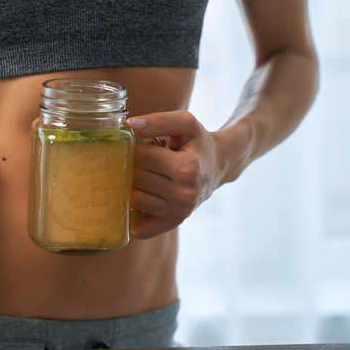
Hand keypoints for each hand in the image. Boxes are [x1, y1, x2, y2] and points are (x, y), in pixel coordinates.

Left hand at [126, 110, 226, 238]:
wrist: (219, 164)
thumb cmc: (197, 142)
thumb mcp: (184, 123)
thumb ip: (158, 120)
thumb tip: (130, 124)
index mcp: (187, 168)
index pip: (140, 157)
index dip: (139, 148)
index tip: (150, 146)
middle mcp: (185, 193)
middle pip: (135, 178)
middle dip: (136, 166)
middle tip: (151, 162)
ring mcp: (180, 211)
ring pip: (134, 199)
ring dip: (135, 186)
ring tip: (151, 176)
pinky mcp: (174, 222)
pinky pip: (142, 228)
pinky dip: (135, 219)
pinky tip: (138, 206)